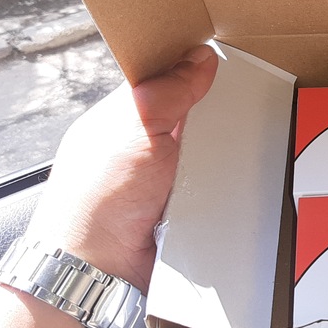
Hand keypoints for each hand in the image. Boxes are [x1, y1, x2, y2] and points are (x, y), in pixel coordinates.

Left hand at [24, 44, 217, 291]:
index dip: (189, 68)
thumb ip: (167, 91)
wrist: (100, 269)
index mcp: (120, 117)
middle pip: (191, 115)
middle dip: (212, 115)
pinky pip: (214, 185)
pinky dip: (223, 185)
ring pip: (208, 151)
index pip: (162, 79)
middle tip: (230, 111)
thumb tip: (198, 58)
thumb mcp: (135, 128)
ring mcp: (162, 177)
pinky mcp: (181, 206)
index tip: (219, 61)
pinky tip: (228, 183)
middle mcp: (140, 145)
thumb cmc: (97, 201)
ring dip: (221, 154)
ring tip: (231, 151)